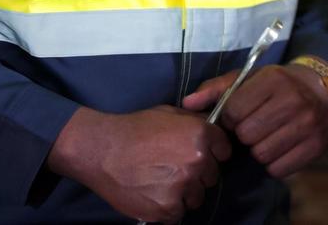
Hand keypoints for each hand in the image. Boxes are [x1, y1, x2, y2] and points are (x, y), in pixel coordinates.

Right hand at [46, 106, 230, 223]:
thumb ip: (194, 121)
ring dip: (184, 193)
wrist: (102, 151)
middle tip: (175, 170)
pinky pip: (177, 213)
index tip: (200, 155)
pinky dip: (167, 208)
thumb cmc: (134, 129)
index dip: (214, 152)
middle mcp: (197, 162)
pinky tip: (153, 194)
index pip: (225, 150)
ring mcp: (183, 187)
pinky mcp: (167, 208)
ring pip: (196, 197)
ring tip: (161, 183)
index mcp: (200, 135)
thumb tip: (212, 126)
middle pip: (212, 177)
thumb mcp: (168, 114)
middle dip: (198, 175)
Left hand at [182, 65, 327, 178]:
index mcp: (273, 80)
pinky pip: (279, 169)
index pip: (234, 110)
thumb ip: (216, 89)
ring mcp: (307, 124)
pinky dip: (274, 163)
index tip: (238, 116)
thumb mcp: (249, 79)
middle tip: (253, 128)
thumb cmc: (277, 86)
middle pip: (247, 135)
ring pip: (261, 154)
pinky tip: (278, 148)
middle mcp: (293, 100)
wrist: (322, 90)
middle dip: (244, 135)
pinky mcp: (316, 146)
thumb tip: (187, 103)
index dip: (230, 118)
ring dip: (258, 150)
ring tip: (266, 137)